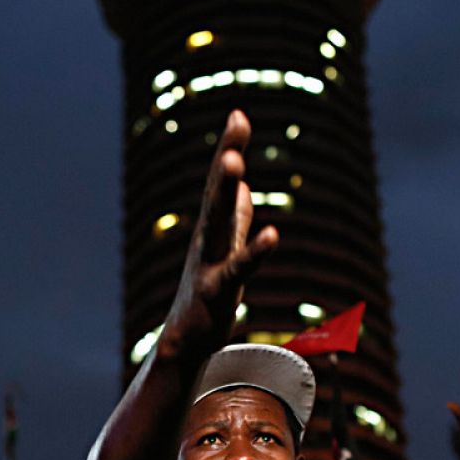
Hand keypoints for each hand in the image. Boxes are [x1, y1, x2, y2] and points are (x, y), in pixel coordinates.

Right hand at [156, 110, 277, 360]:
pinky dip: (254, 251)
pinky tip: (272, 234)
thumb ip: (235, 219)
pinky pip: (238, 268)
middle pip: (217, 191)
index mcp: (213, 229)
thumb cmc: (207, 296)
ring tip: (235, 161)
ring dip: (224, 188)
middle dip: (228, 155)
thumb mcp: (226, 250)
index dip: (230, 147)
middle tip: (237, 120)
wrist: (186, 346)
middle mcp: (207, 240)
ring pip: (217, 220)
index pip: (222, 182)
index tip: (238, 113)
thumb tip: (242, 187)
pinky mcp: (216, 292)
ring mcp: (209, 263)